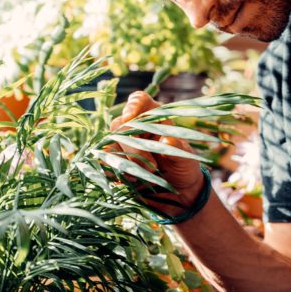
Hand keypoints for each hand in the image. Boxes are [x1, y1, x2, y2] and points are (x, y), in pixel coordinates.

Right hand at [108, 90, 205, 214]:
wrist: (176, 190)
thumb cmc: (183, 166)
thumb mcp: (186, 158)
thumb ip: (178, 149)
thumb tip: (168, 140)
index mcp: (154, 116)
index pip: (139, 100)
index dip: (133, 105)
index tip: (130, 116)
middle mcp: (135, 127)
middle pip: (121, 125)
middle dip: (133, 146)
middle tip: (153, 166)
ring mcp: (121, 144)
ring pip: (110, 145)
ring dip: (127, 161)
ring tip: (147, 176)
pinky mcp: (113, 162)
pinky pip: (104, 162)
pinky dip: (117, 171)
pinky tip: (133, 179)